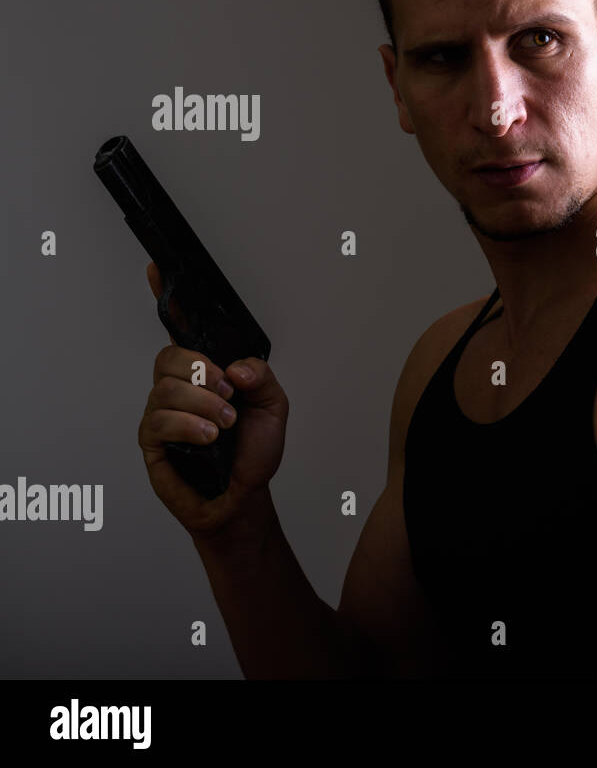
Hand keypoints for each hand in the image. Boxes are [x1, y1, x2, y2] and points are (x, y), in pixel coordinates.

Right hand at [138, 261, 289, 537]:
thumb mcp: (274, 408)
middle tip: (228, 394)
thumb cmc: (252, 453)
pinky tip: (208, 438)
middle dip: (201, 372)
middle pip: (171, 356)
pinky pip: (159, 419)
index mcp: (208, 372)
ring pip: (166, 388)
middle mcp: (180, 387)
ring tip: (224, 425)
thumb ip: (262, 378)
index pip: (182, 329)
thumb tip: (237, 367)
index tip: (157, 269)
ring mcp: (163, 412)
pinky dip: (189, 425)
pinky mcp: (152, 440)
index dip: (168, 298)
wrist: (242, 498)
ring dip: (202, 405)